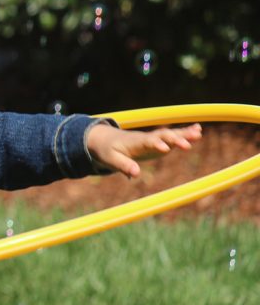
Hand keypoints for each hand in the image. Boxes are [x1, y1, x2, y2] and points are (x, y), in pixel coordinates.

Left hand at [87, 122, 202, 178]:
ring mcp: (154, 139)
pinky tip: (198, 130)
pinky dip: (184, 133)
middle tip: (188, 145)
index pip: (147, 142)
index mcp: (135, 142)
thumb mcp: (111, 159)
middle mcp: (147, 138)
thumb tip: (135, 175)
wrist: (106, 139)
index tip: (165, 149)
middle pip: (162, 136)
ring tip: (199, 133)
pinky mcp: (158, 142)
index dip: (156, 145)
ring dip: (184, 134)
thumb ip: (123, 166)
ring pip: (170, 134)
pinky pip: (172, 137)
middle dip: (174, 140)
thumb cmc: (107, 150)